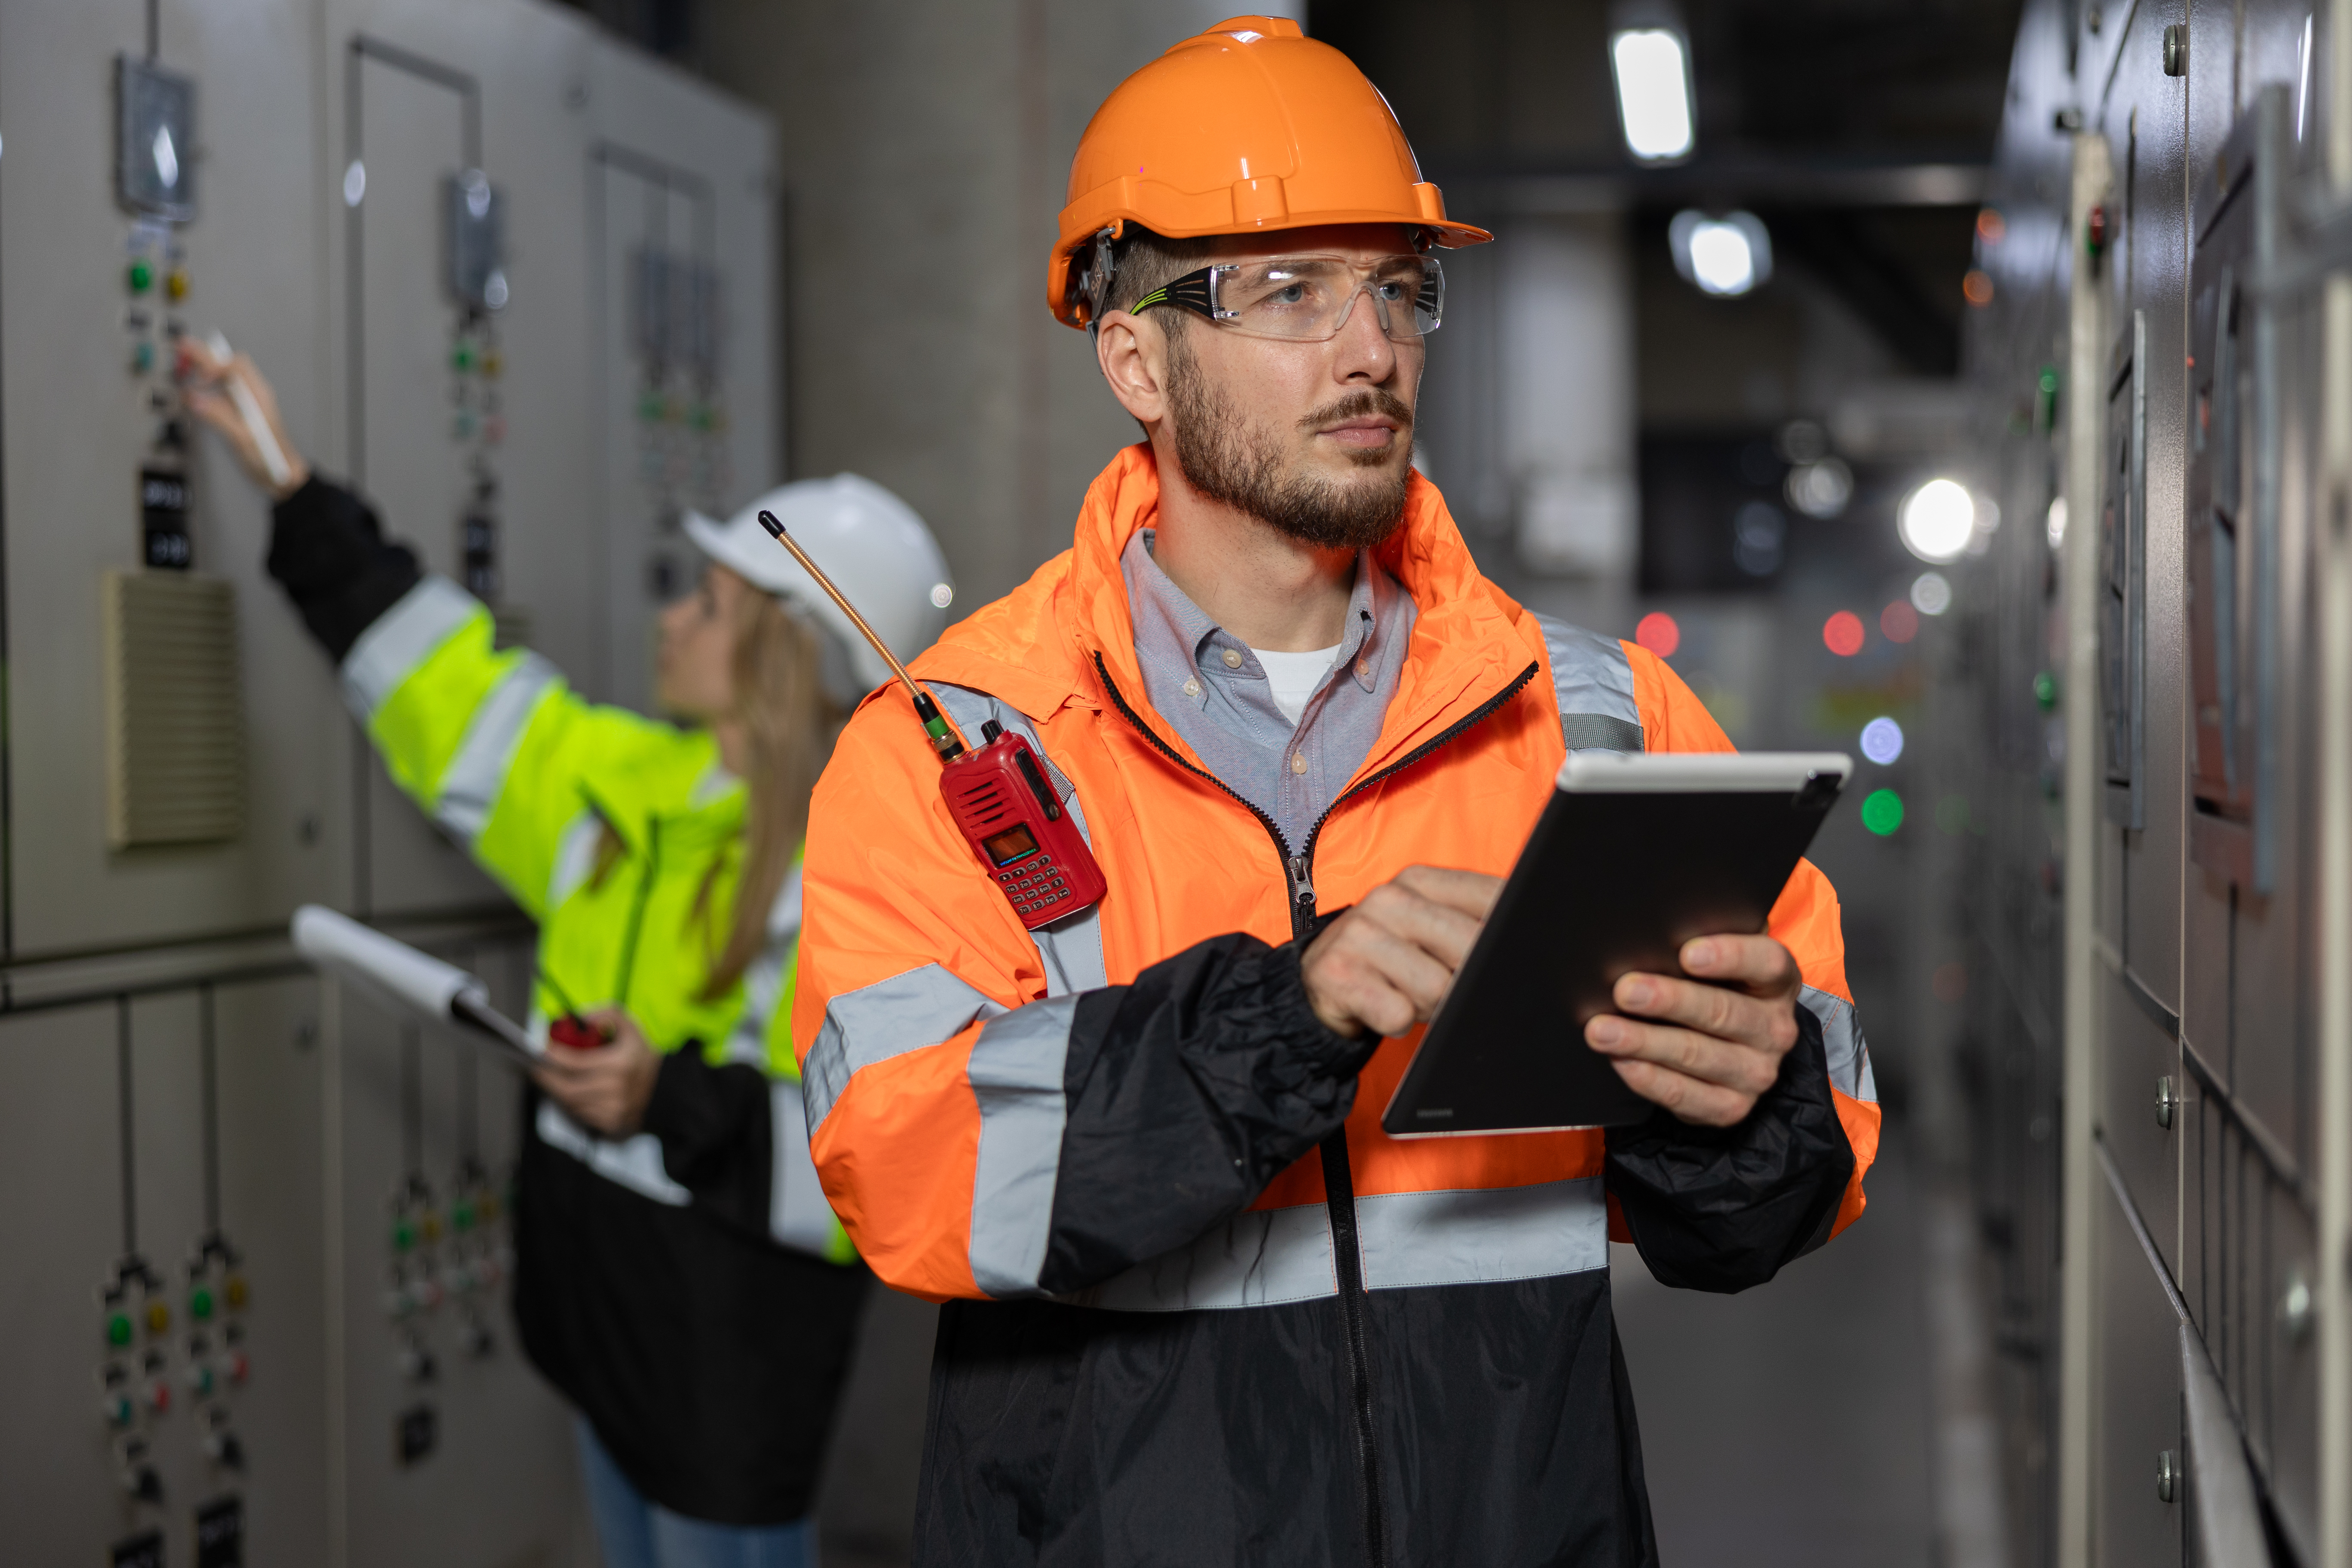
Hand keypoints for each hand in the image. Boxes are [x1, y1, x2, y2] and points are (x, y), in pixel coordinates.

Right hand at [178, 337, 310, 499]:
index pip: (236, 366)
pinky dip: (207, 387)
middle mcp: (253, 395)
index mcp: (258, 396)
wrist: (284, 477)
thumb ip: (219, 417)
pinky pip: (222, 393)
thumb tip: (195, 399)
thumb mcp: (243, 437)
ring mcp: (247, 404)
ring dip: (205, 369)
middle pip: (228, 366)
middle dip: (205, 356)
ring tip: (184, 364)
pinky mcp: (240, 414)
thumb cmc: (272, 459)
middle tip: (182, 347)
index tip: (198, 373)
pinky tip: (195, 391)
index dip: (215, 363)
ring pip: (225, 377)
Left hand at [530, 1008, 660, 1137]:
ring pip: (571, 1103)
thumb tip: (581, 1017)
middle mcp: (615, 1089)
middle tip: (537, 1068)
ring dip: (557, 1091)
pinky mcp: (610, 1123)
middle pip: (567, 1088)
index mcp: (619, 1064)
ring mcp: (612, 1109)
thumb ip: (607, 1014)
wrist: (665, 1090)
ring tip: (551, 1078)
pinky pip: (580, 1114)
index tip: (543, 1050)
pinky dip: (571, 1103)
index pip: (575, 1063)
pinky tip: (569, 1091)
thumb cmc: (643, 1057)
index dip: (554, 1057)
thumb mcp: (631, 1027)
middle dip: (546, 1078)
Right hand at [1300, 866, 1499, 1037]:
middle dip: (1462, 980)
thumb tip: (1531, 945)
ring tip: (1407, 995)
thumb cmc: (1395, 959)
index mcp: (1421, 880)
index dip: (1505, 939)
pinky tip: (1382, 1005)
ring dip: (1428, 1007)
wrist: (1323, 981)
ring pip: (1436, 989)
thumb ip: (1476, 924)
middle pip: (1470, 949)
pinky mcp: (1337, 973)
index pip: (1493, 900)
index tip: (1494, 957)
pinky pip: (1397, 1015)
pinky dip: (1396, 1022)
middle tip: (1439, 984)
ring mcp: (1359, 933)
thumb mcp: (1433, 929)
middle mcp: (1389, 899)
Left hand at [1585, 935, 1800, 1127]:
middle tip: (1624, 990)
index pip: (1767, 963)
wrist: (1731, 1053)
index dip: (1730, 956)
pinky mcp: (1731, 1108)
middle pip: (1722, 1012)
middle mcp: (1774, 1029)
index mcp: (1777, 982)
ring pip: (1696, 1054)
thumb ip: (1697, 946)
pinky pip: (1684, 1094)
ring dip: (1644, 1042)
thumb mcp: (1718, 964)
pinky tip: (1620, 1061)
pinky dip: (1648, 1077)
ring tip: (1602, 1030)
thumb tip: (1652, 933)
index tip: (1686, 954)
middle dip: (1668, 1000)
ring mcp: (1757, 1073)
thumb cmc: (1714, 990)